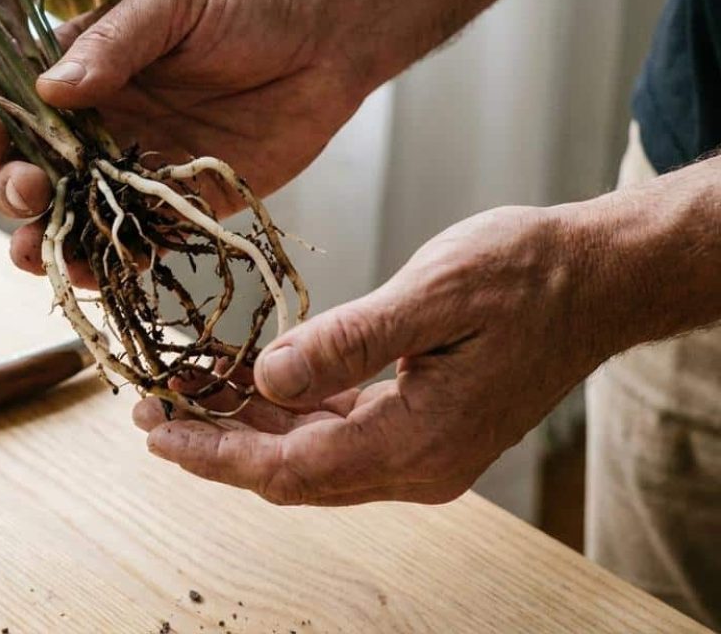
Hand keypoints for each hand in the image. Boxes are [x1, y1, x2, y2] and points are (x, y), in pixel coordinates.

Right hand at [0, 0, 368, 274]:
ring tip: (38, 254)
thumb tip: (48, 88)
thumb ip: (113, 42)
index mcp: (82, 68)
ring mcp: (133, 168)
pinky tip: (99, 273)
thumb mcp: (173, 3)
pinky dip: (108, 264)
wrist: (330, 39)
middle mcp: (96, 123)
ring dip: (45, 240)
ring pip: (71, 216)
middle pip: (27, 167)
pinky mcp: (178, 205)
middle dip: (12, 188)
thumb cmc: (248, 1)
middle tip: (29, 191)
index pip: (10, 101)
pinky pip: (132, 241)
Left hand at [133, 205, 615, 504]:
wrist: (596, 277)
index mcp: (419, 442)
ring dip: (249, 427)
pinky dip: (289, 410)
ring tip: (188, 390)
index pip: (289, 470)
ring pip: (311, 455)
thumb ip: (347, 342)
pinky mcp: (425, 426)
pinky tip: (252, 378)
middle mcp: (419, 463)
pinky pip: (338, 431)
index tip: (156, 433)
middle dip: (217, 444)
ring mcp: (424, 450)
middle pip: (292, 473)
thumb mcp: (432, 294)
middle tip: (152, 410)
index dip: (215, 454)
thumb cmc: (526, 275)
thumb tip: (269, 377)